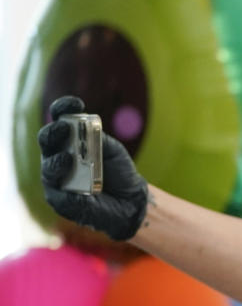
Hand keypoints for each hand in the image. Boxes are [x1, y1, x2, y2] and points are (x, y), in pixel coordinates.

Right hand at [38, 96, 148, 240]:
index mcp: (69, 140)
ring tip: (67, 159)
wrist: (129, 201)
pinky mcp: (61, 200)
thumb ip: (100, 140)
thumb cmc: (118, 171)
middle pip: (47, 140)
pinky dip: (66, 190)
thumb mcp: (113, 151)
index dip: (63, 109)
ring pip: (48, 167)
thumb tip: (87, 132)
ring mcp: (57, 178)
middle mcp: (58, 156)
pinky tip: (75, 190)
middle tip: (63, 128)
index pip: (60, 120)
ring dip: (56, 162)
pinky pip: (59, 194)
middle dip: (53, 132)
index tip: (75, 104)